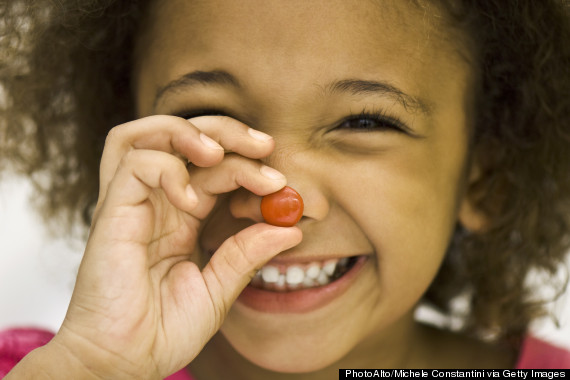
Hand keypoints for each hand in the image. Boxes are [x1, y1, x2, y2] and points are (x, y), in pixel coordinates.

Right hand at [50, 115, 301, 378]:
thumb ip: (248, 255)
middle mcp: (157, 202)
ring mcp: (132, 203)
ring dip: (191, 133)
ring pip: (151, 135)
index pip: (215, 169)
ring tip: (221, 154)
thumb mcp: (219, 290)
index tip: (280, 181)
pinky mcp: (112, 211)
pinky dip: (169, 169)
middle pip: (185, 138)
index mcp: (182, 216)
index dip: (248, 165)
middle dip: (227, 132)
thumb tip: (291, 228)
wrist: (122, 362)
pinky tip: (191, 201)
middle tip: (263, 146)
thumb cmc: (162, 330)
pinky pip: (135, 164)